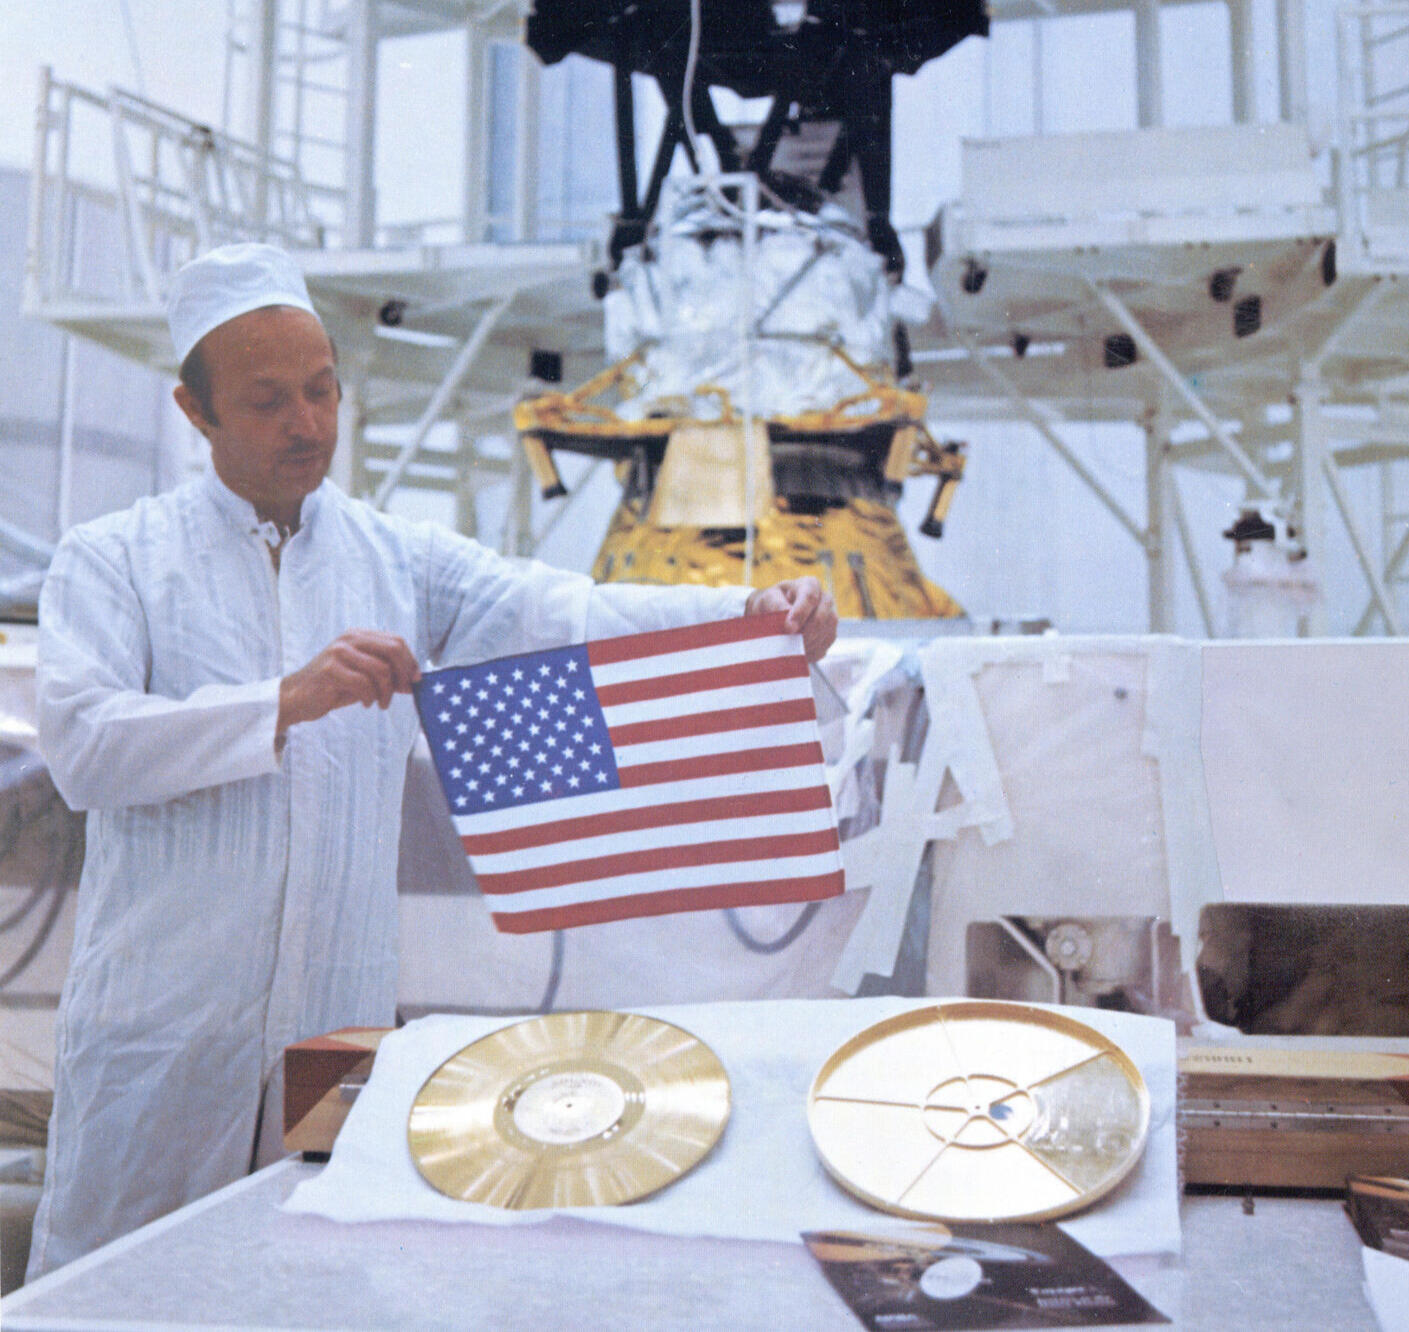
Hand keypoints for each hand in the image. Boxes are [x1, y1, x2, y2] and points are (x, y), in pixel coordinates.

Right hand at [278, 630, 420, 732]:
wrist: (297, 697)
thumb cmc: (333, 687)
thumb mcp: (364, 678)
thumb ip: (387, 675)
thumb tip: (415, 680)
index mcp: (359, 636)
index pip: (396, 641)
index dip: (410, 662)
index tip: (415, 680)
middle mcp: (349, 639)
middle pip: (393, 649)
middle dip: (404, 673)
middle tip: (405, 691)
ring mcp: (339, 652)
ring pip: (381, 670)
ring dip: (386, 692)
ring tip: (380, 703)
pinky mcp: (330, 669)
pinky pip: (364, 684)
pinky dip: (369, 697)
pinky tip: (365, 703)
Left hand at [745, 576, 837, 662]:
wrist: (775, 614)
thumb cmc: (772, 602)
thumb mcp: (769, 598)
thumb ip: (776, 603)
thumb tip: (785, 613)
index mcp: (810, 585)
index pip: (810, 597)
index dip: (800, 613)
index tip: (788, 628)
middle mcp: (825, 599)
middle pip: (821, 617)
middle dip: (804, 632)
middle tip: (788, 642)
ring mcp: (830, 617)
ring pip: (825, 633)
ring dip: (807, 644)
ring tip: (790, 649)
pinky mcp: (830, 635)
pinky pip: (824, 645)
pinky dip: (810, 651)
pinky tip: (797, 653)